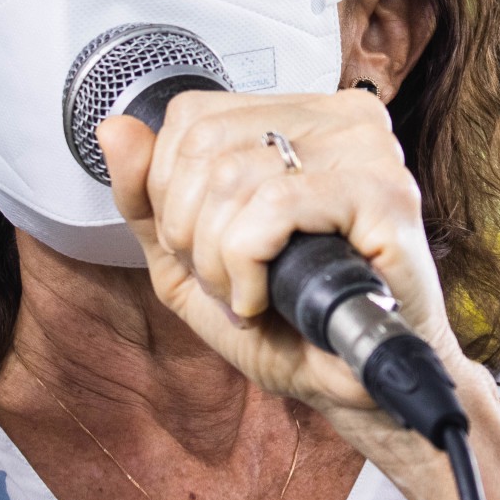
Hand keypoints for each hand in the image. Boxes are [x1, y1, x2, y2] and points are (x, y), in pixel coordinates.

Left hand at [97, 90, 477, 439]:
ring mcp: (368, 150)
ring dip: (219, 258)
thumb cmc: (289, 321)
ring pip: (232, 176)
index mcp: (301, 116)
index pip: (194, 115)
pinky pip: (275, 205)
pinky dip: (249, 264)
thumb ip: (146, 197)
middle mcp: (340, 118)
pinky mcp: (385, 193)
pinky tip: (264, 297)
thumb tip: (114, 130)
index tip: (202, 247)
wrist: (354, 384)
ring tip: (248, 294)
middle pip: (204, 145)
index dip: (169, 190)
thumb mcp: (191, 259)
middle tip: (226, 280)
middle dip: (190, 231)